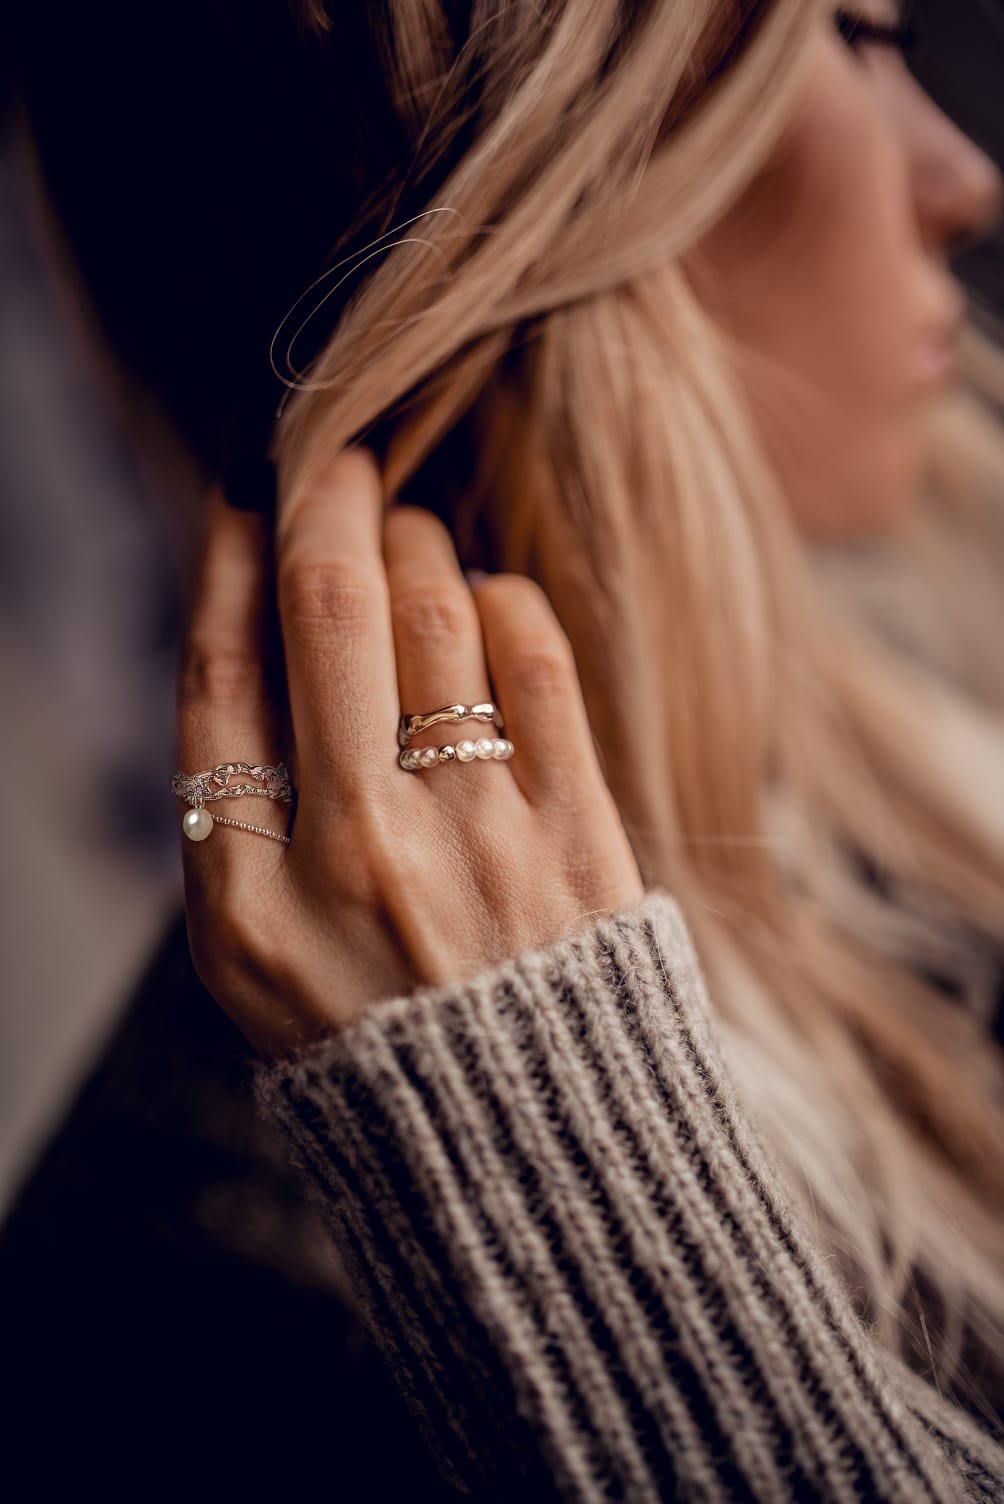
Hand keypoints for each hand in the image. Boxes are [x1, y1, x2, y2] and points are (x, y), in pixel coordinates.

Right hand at [175, 446, 644, 1058]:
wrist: (527, 1144)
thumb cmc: (374, 1038)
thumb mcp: (254, 961)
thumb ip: (232, 815)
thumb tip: (252, 633)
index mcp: (247, 899)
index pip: (216, 677)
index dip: (226, 561)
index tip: (245, 499)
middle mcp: (355, 853)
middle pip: (326, 606)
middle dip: (324, 493)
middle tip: (333, 456)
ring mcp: (475, 837)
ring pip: (437, 608)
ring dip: (418, 539)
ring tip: (410, 535)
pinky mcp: (577, 829)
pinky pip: (536, 655)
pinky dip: (503, 600)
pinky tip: (487, 606)